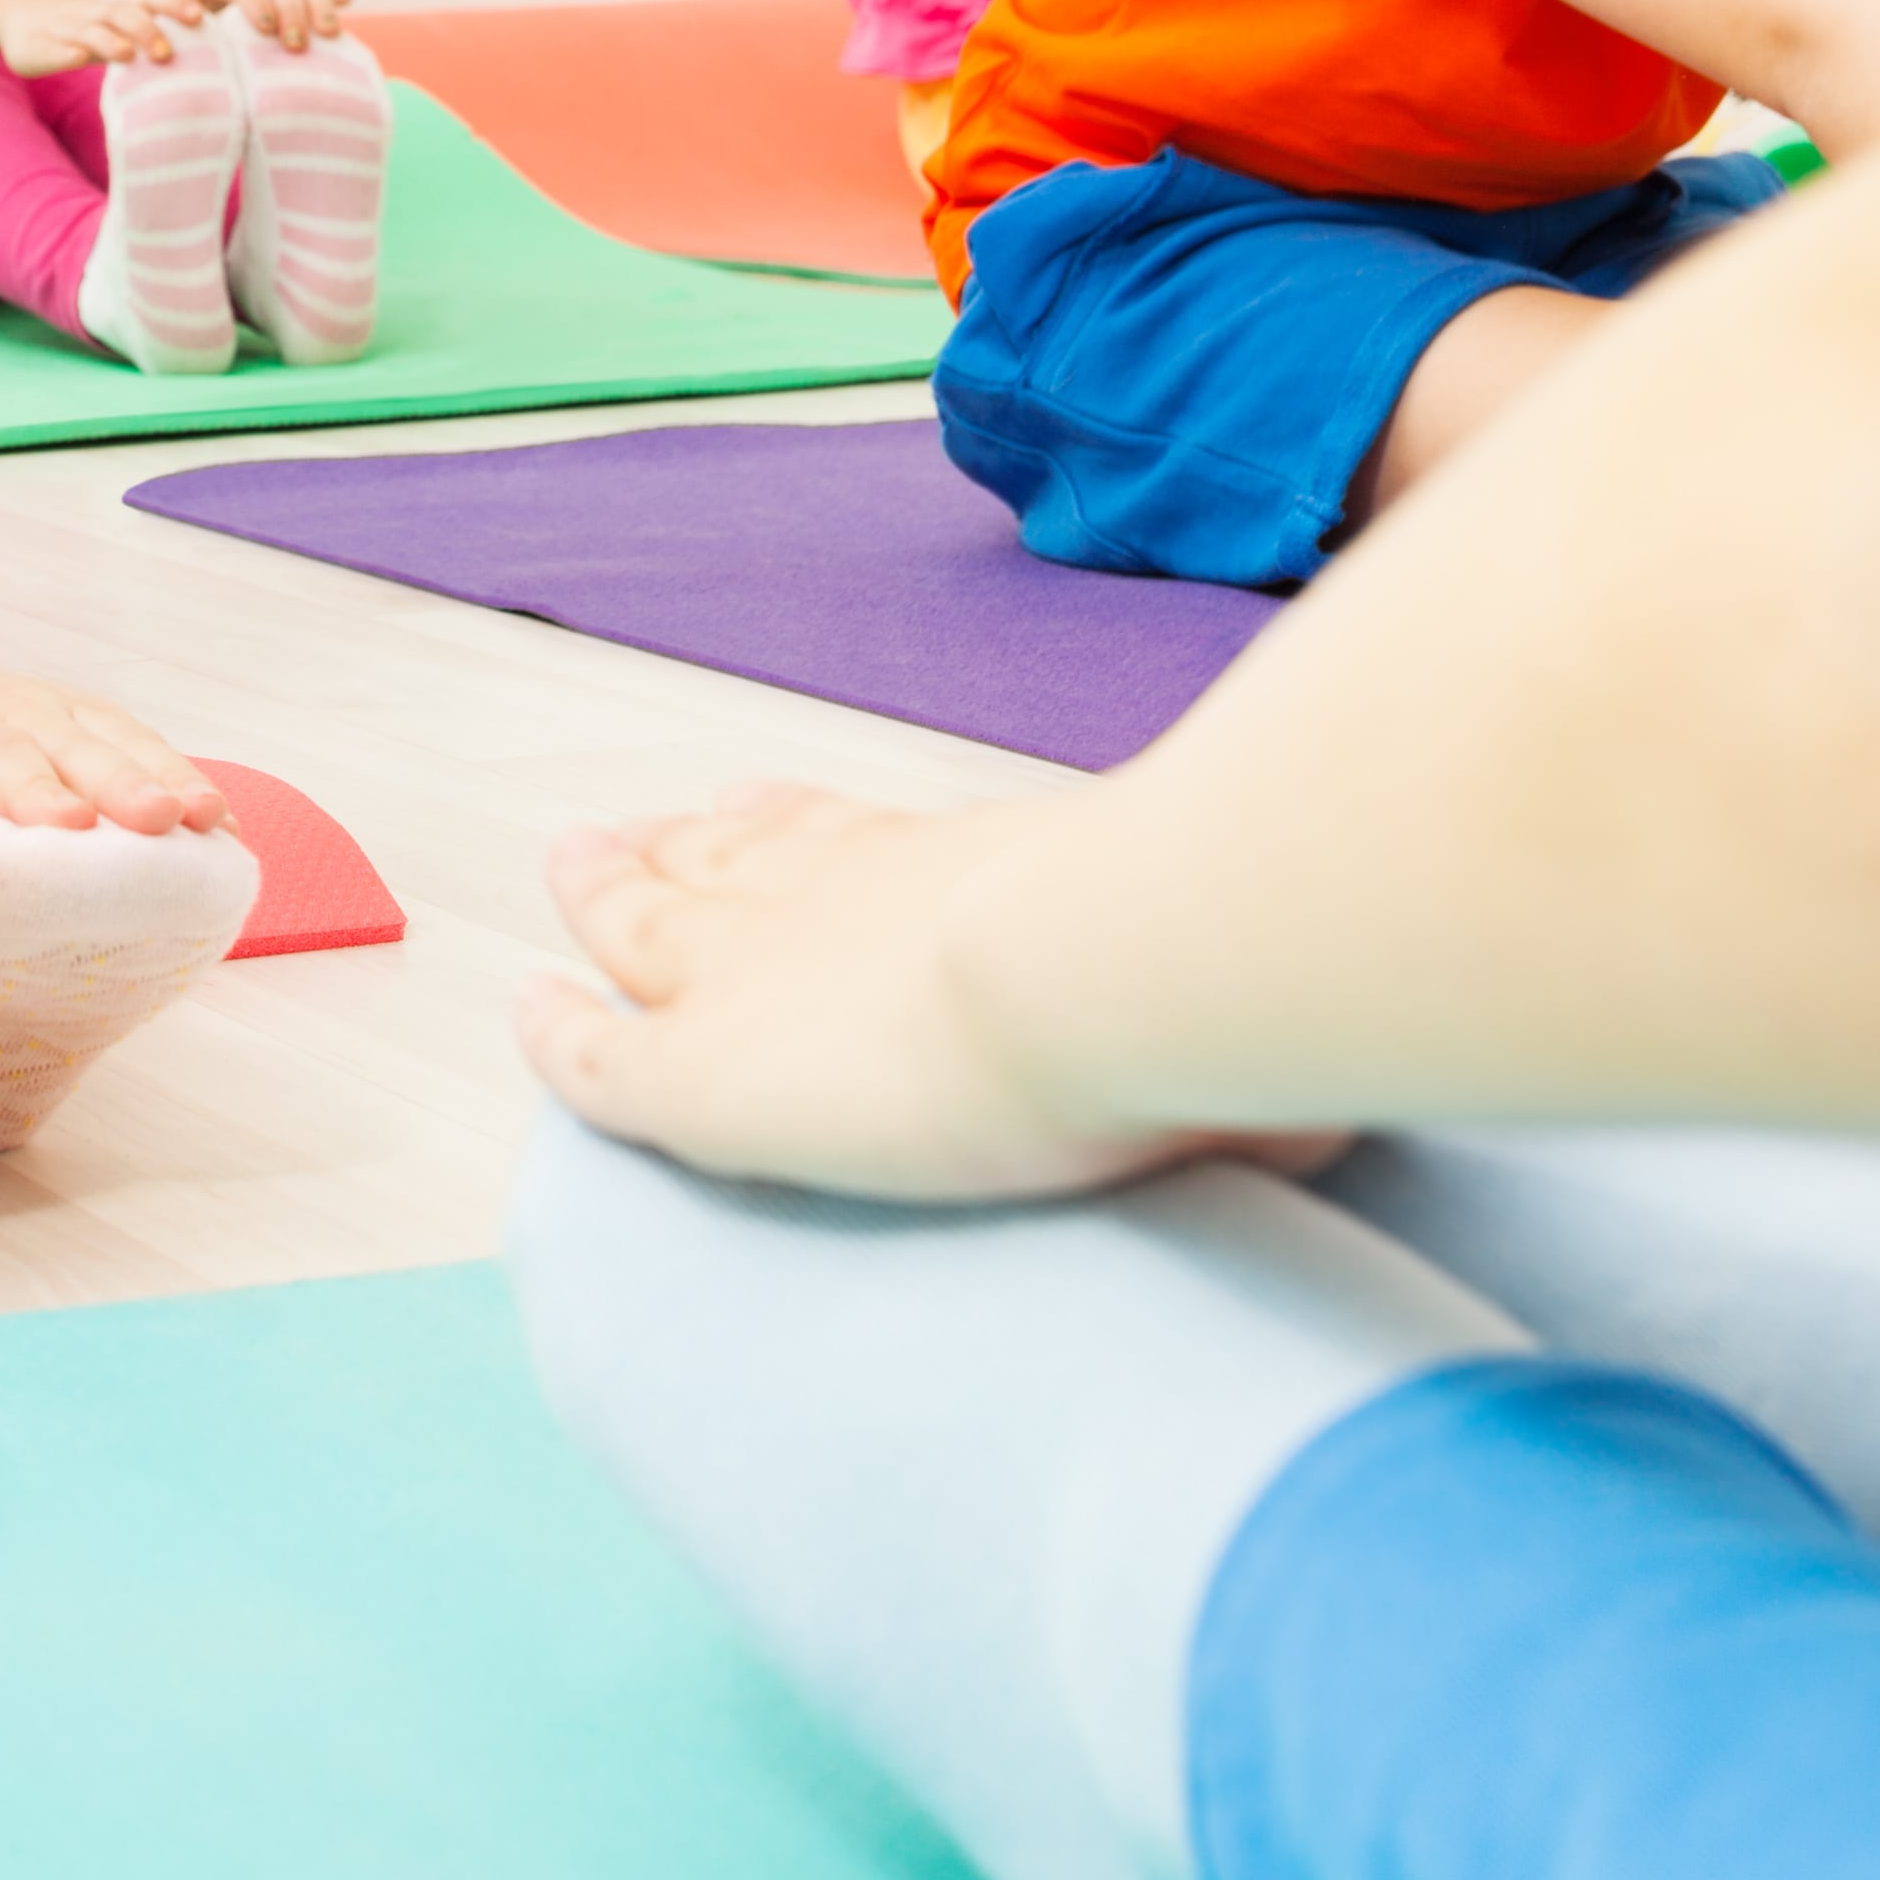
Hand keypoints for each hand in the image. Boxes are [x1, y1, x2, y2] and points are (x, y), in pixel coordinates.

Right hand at [0, 0, 198, 77]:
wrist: (23, 16)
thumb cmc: (86, 33)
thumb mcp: (116, 34)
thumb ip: (146, 45)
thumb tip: (201, 67)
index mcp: (120, 13)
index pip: (150, 1)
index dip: (173, 3)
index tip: (199, 16)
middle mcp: (96, 16)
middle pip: (123, 13)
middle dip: (145, 28)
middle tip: (165, 52)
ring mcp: (66, 30)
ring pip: (90, 30)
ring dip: (108, 41)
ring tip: (125, 54)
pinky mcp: (37, 47)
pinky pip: (51, 48)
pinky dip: (64, 52)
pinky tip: (76, 57)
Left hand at [0, 641, 228, 833]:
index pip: (1, 757)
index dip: (37, 790)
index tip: (72, 823)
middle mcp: (21, 714)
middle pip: (79, 748)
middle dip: (124, 784)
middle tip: (164, 819)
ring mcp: (65, 712)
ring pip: (124, 741)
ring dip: (171, 779)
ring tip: (214, 822)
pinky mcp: (95, 721)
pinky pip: (146, 746)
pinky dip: (186, 779)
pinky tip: (222, 824)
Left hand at [515, 784, 1304, 1204]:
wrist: (1125, 961)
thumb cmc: (1211, 959)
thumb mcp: (1224, 941)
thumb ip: (1248, 985)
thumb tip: (1350, 1063)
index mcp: (950, 860)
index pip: (846, 835)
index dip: (792, 827)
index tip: (756, 808)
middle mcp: (836, 890)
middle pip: (727, 857)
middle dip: (677, 845)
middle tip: (621, 833)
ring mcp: (758, 969)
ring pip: (644, 923)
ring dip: (605, 900)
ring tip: (573, 877)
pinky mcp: (702, 1071)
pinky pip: (595, 1054)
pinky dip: (556, 1037)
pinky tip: (529, 1021)